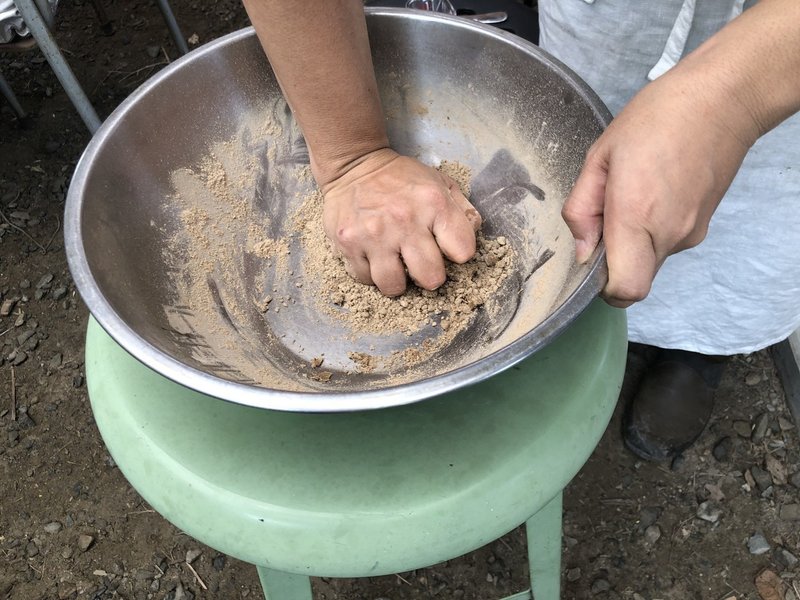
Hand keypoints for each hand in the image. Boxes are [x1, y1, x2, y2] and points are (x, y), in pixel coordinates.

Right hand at [320, 148, 481, 295]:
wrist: (353, 165)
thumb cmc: (401, 179)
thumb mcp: (439, 182)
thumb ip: (462, 209)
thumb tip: (473, 233)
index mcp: (434, 203)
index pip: (463, 252)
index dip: (457, 254)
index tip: (446, 248)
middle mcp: (405, 220)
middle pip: (431, 278)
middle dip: (429, 275)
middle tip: (420, 264)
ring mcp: (374, 234)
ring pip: (394, 287)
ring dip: (397, 281)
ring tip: (394, 265)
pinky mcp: (348, 243)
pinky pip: (365, 279)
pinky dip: (370, 273)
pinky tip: (373, 256)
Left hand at [561, 70, 755, 307]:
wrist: (721, 100)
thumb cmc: (656, 119)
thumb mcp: (600, 156)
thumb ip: (582, 208)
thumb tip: (583, 250)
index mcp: (638, 216)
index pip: (625, 289)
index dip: (603, 287)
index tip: (592, 256)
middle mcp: (669, 234)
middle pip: (635, 282)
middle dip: (613, 263)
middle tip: (606, 219)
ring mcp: (691, 233)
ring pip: (650, 264)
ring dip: (632, 245)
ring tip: (633, 195)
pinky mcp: (703, 227)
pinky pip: (666, 245)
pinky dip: (651, 233)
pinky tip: (652, 194)